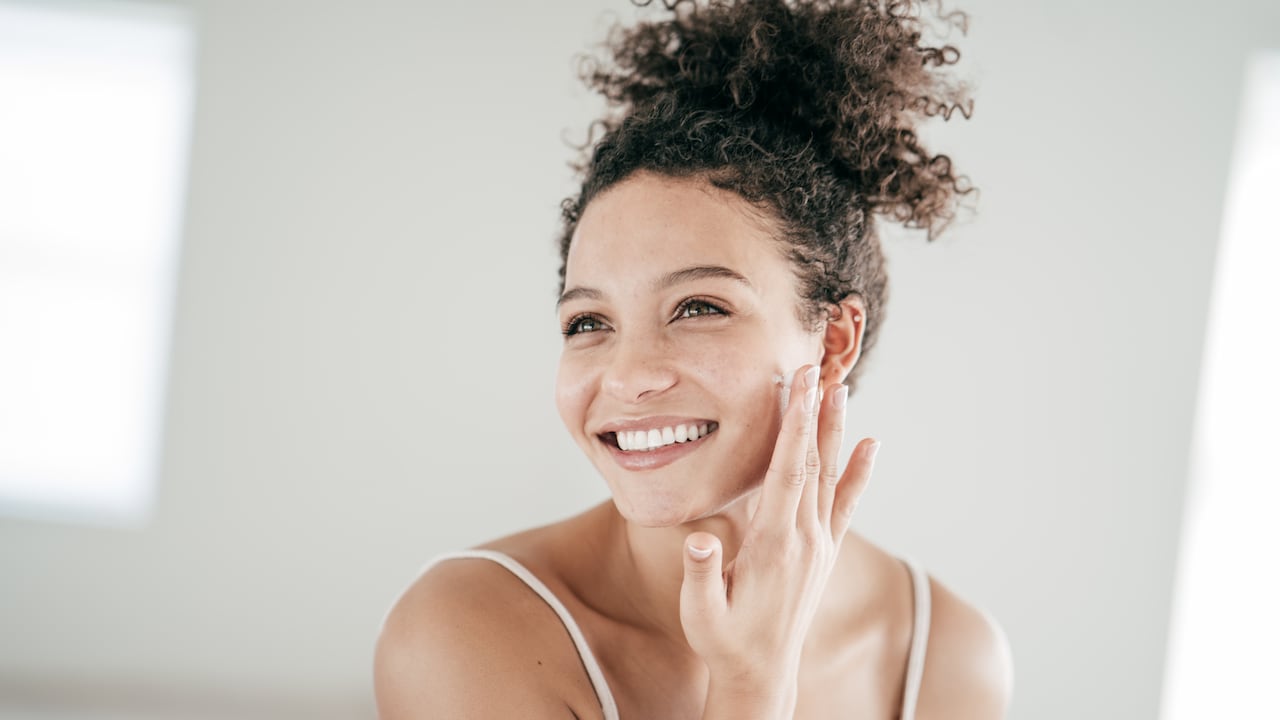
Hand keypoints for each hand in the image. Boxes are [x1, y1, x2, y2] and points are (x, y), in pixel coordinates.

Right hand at [679, 364, 879, 695]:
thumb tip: (697, 543)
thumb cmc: (724, 640)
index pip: (788, 473)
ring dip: (836, 431)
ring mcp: (819, 544)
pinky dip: (861, 472)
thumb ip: (700, 576)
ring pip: (831, 476)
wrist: (762, 673)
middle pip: (813, 463)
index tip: (799, 387)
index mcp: (774, 545)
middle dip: (815, 413)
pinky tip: (871, 445)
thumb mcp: (700, 613)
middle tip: (818, 368)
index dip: (794, 427)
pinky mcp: (824, 551)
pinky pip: (847, 503)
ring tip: (840, 389)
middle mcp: (804, 539)